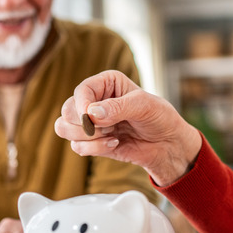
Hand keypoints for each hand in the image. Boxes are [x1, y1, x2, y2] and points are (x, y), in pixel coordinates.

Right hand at [54, 70, 201, 185]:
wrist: (168, 145)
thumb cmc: (160, 118)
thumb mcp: (145, 106)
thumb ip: (118, 107)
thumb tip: (91, 114)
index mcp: (106, 83)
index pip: (81, 91)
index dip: (82, 105)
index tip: (92, 118)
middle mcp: (94, 100)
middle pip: (67, 110)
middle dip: (84, 124)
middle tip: (108, 128)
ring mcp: (91, 122)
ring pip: (64, 128)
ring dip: (86, 137)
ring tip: (110, 136)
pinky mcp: (91, 142)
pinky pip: (76, 146)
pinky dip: (94, 149)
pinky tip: (114, 144)